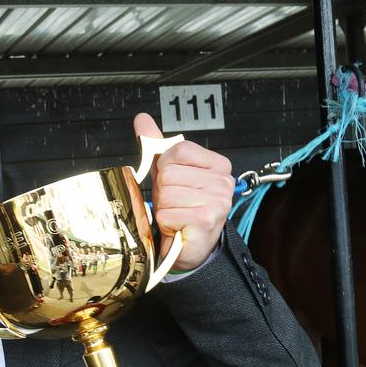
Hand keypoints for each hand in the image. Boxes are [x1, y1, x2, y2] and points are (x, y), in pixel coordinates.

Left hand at [134, 113, 233, 270]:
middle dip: (163, 191)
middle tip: (175, 203)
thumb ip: (157, 145)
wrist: (190, 247)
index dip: (166, 167)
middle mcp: (223, 181)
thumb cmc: (182, 209)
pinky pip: (168, 213)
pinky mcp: (205, 219)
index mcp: (218, 165)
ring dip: (164, 208)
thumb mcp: (169, 173)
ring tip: (177, 215)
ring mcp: (217, 201)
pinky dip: (167, 223)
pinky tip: (179, 227)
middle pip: (169, 173)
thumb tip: (142, 119)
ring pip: (166, 194)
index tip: (175, 182)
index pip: (179, 150)